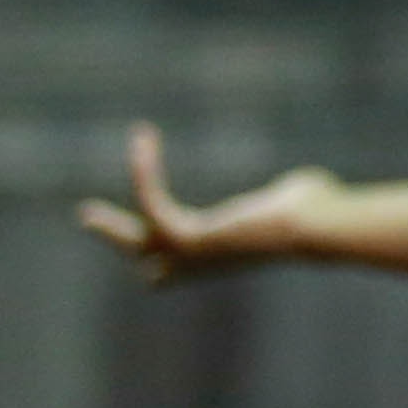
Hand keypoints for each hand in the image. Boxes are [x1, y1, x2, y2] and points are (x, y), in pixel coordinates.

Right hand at [78, 124, 347, 281]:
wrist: (317, 226)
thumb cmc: (320, 213)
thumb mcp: (296, 201)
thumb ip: (292, 195)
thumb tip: (308, 186)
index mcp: (226, 253)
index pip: (183, 262)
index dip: (164, 252)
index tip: (156, 220)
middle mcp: (205, 262)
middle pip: (151, 267)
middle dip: (122, 239)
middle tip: (89, 215)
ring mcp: (193, 255)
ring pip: (137, 241)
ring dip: (110, 223)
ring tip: (87, 204)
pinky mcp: (189, 238)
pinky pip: (151, 204)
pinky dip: (143, 172)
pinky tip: (142, 141)